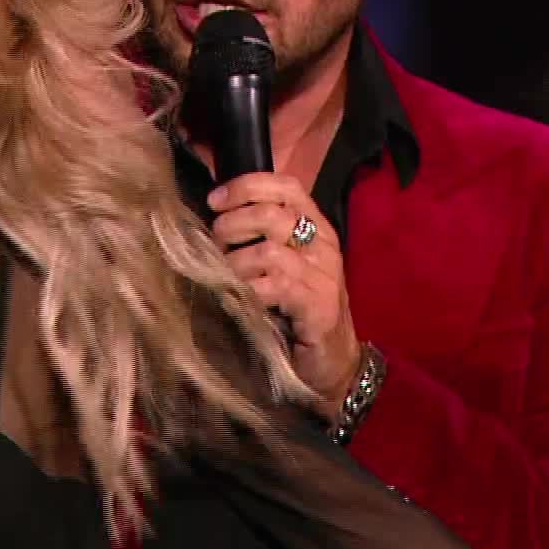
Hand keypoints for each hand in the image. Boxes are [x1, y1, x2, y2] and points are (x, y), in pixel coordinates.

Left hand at [208, 172, 360, 418]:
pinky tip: (240, 299)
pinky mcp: (317, 306)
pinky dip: (248, 290)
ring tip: (224, 277)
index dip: (246, 186)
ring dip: (234, 263)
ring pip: (268, 251)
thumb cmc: (300, 312)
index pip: (286, 186)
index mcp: (317, 228)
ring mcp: (323, 276)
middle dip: (232, 226)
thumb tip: (215, 216)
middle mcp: (323, 246)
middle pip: (272, 214)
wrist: (333, 362)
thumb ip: (264, 238)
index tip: (215, 200)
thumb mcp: (286, 267)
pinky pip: (274, 286)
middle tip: (216, 246)